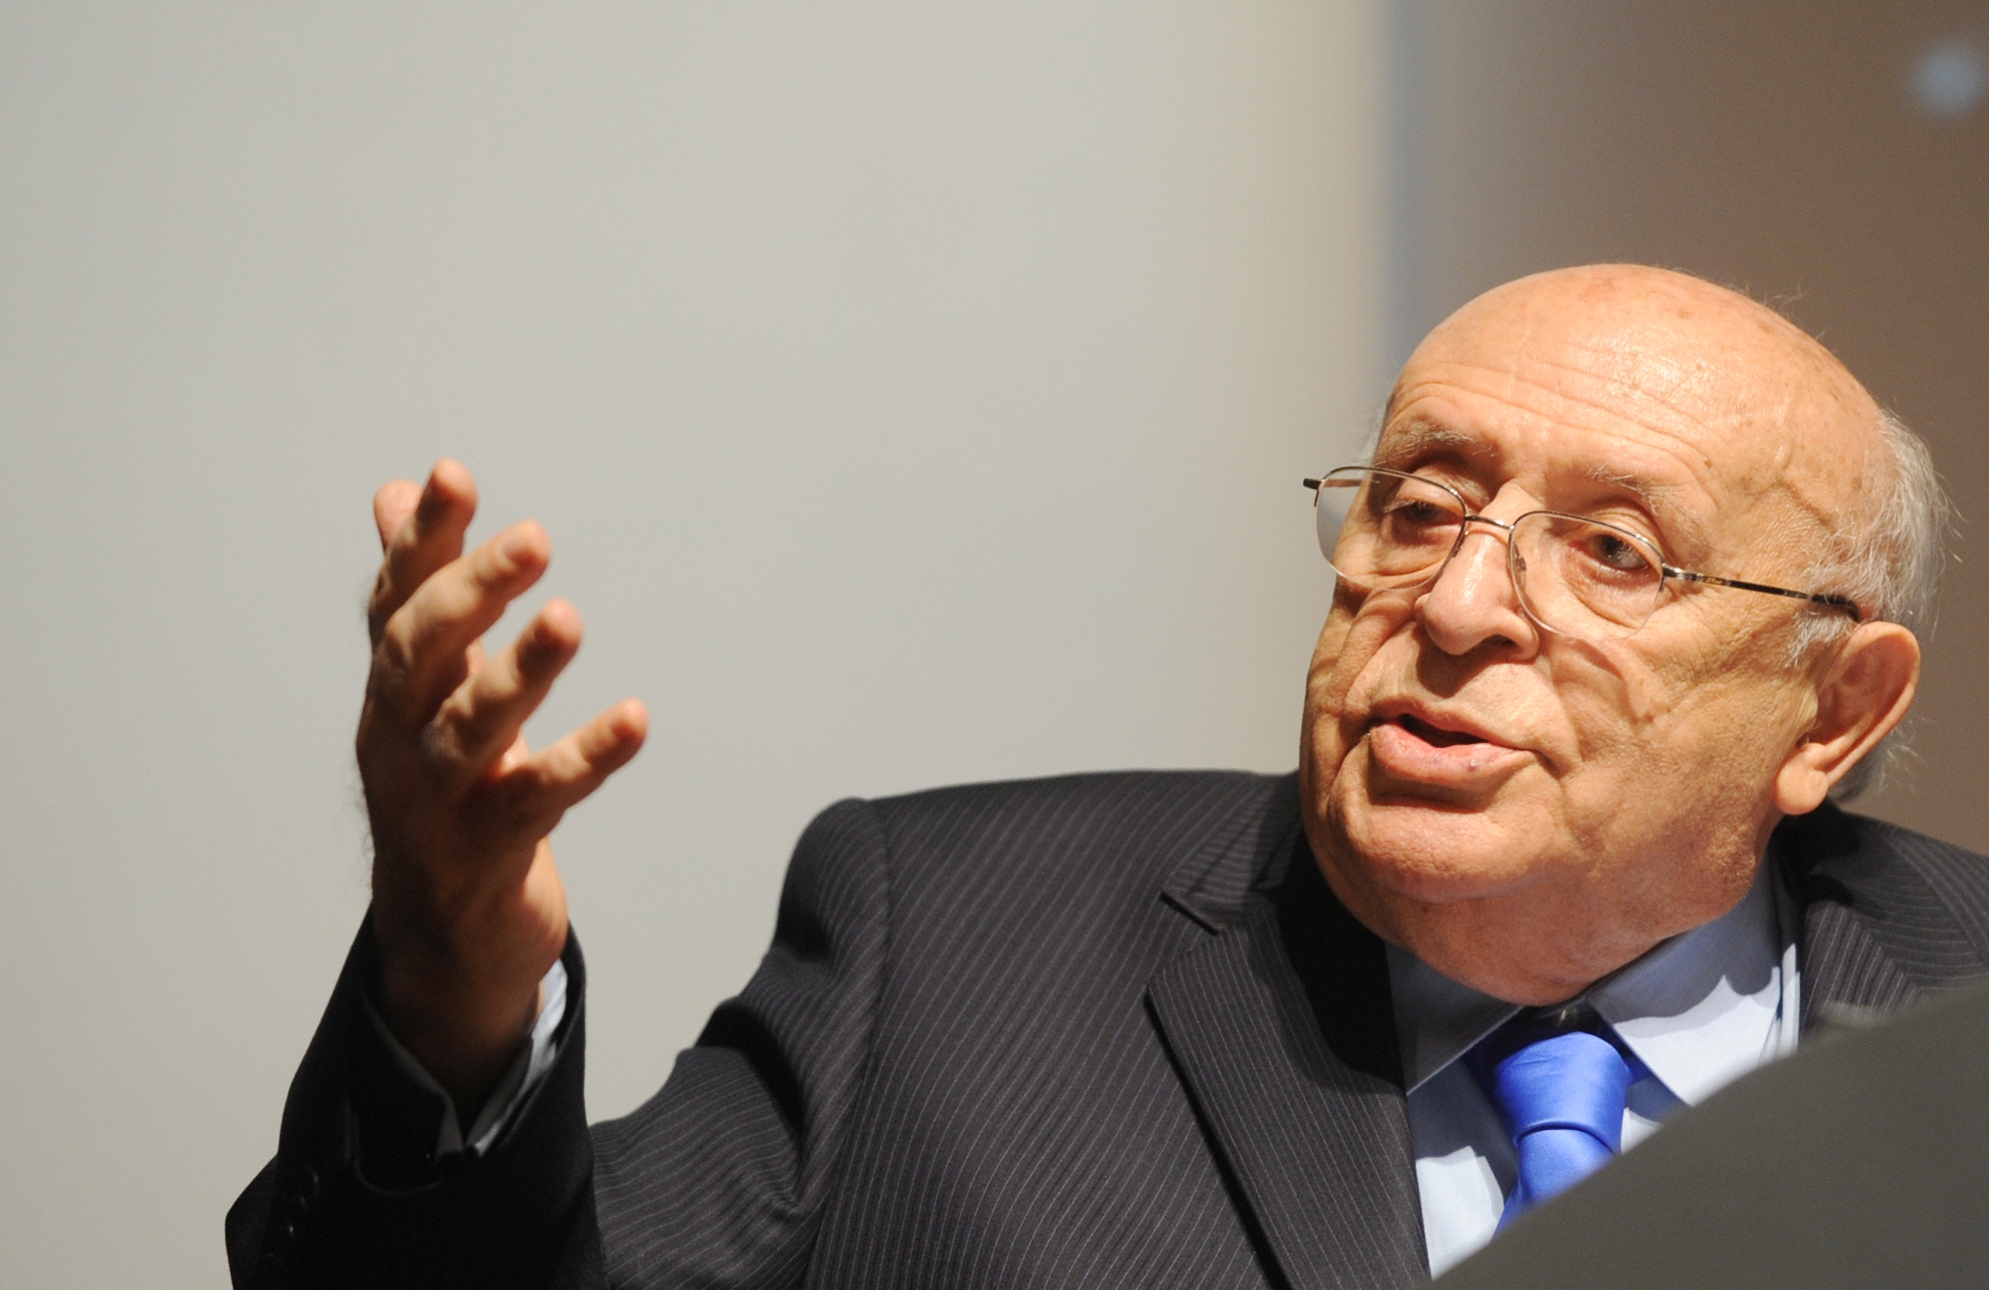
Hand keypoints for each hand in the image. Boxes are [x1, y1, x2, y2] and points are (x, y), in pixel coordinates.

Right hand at [358, 460, 646, 1112]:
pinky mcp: (487, 852)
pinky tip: (634, 721)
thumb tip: (395, 492)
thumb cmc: (442, 788)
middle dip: (470, 592)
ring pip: (472, 727)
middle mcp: (400, 738)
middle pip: (420, 655)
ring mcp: (438, 799)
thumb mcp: (428, 686)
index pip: (398, 601)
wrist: (442, 932)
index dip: (423, 540)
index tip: (453, 475)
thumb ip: (421, 591)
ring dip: (522, 670)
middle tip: (536, 537)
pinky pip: (538, 798)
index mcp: (391, 690)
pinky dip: (586, 759)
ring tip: (569, 618)